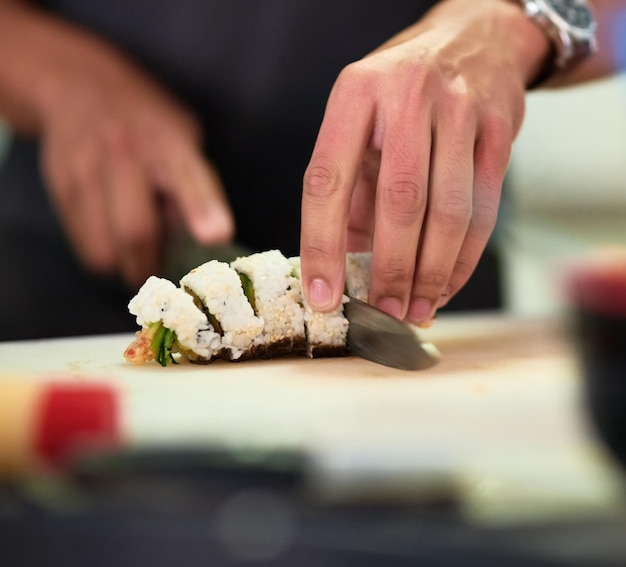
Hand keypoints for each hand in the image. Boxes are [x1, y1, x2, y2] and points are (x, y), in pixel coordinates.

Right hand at [39, 45, 233, 287]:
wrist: (79, 86)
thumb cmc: (150, 125)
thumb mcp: (185, 140)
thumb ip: (196, 187)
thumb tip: (204, 242)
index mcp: (170, 142)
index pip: (187, 178)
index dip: (202, 209)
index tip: (216, 236)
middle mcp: (126, 152)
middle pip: (136, 230)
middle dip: (152, 266)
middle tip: (162, 272)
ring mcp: (86, 167)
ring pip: (105, 249)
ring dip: (126, 266)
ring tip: (137, 250)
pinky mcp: (60, 185)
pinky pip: (84, 247)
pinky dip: (105, 256)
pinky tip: (113, 236)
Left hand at [300, 0, 548, 323]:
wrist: (475, 40)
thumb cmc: (402, 96)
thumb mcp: (359, 123)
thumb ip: (351, 190)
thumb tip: (345, 267)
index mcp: (355, 95)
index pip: (327, 180)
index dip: (322, 245)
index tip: (323, 295)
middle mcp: (407, 97)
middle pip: (400, 202)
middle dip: (391, 269)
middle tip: (383, 311)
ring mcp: (460, 110)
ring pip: (449, 212)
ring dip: (431, 273)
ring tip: (415, 308)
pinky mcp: (499, 129)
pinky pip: (484, 210)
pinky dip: (464, 259)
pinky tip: (446, 284)